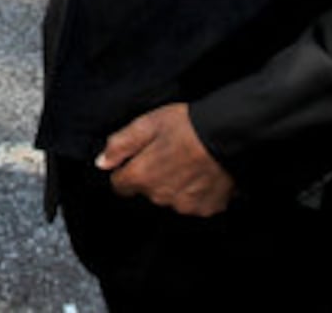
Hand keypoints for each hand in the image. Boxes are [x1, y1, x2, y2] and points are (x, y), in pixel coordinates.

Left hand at [95, 103, 234, 216]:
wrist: (228, 134)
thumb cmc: (188, 125)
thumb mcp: (147, 124)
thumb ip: (120, 144)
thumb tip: (102, 162)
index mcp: (142, 176)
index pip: (119, 184)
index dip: (127, 170)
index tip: (139, 158)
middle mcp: (161, 196)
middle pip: (147, 191)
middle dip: (152, 176)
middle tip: (169, 154)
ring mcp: (185, 205)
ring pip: (170, 199)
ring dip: (174, 185)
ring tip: (188, 163)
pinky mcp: (207, 208)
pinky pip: (194, 203)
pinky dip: (196, 192)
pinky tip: (202, 174)